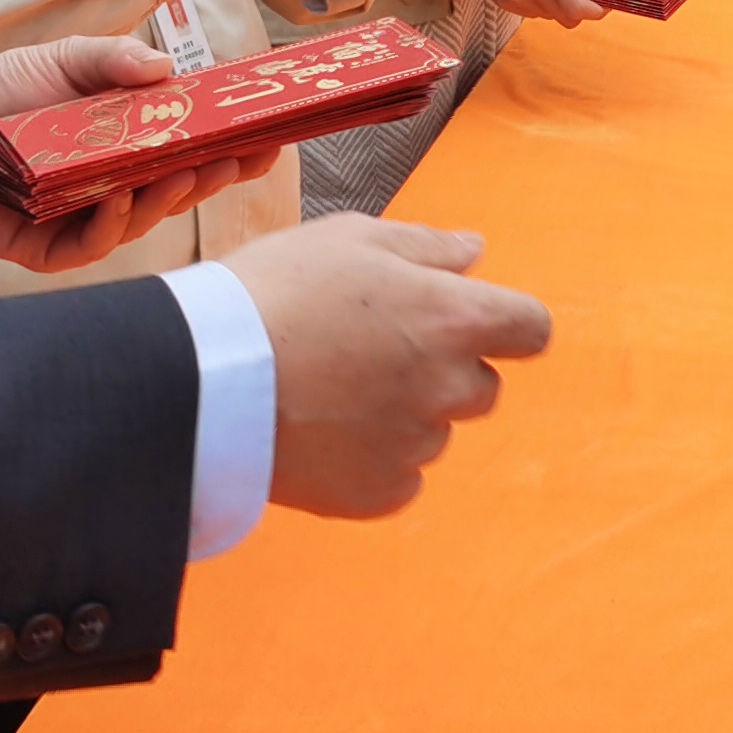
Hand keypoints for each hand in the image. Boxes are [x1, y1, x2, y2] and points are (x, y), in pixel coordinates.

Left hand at [0, 36, 274, 274]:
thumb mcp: (67, 60)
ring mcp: (83, 219)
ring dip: (168, 199)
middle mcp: (115, 188)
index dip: (231, 150)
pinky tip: (120, 199)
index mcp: (129, 147)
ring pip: (141, 220)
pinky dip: (110, 223)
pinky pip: (89, 245)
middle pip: (177, 191)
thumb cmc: (5, 91)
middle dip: (213, 176)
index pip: (191, 154)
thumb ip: (113, 60)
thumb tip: (165, 68)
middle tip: (241, 157)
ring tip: (187, 174)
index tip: (268, 138)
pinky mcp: (45, 247)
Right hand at [225, 215, 552, 516]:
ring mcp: (414, 446)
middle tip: (373, 352)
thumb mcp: (349, 239)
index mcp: (453, 318)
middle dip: (445, 369)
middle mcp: (447, 386)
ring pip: (434, 431)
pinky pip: (399, 477)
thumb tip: (475, 252)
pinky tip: (323, 432)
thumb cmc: (274, 292)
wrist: (201, 379)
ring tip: (331, 390)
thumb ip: (426, 246)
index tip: (472, 320)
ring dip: (404, 414)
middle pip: (482, 385)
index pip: (531, 329)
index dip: (506, 323)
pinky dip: (373, 461)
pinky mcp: (379, 494)